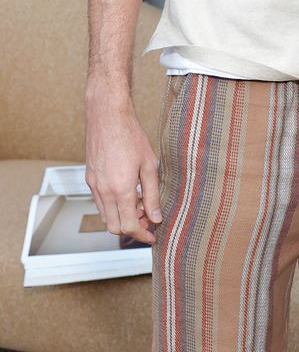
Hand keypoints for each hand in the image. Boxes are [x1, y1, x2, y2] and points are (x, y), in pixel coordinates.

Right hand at [85, 90, 160, 244]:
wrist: (107, 116)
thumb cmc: (130, 135)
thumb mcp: (149, 165)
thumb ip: (152, 194)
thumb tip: (156, 216)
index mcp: (120, 189)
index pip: (129, 226)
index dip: (142, 234)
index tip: (152, 235)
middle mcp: (104, 191)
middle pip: (115, 226)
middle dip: (132, 228)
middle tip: (148, 219)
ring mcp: (94, 186)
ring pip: (106, 216)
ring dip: (122, 218)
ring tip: (140, 205)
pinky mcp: (90, 179)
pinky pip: (100, 203)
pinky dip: (113, 207)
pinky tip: (127, 194)